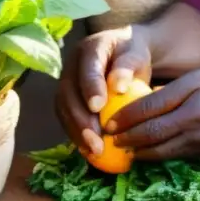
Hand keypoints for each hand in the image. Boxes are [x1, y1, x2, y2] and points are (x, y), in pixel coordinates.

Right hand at [55, 26, 151, 156]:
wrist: (122, 55)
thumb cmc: (131, 56)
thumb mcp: (136, 55)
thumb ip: (128, 66)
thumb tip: (119, 86)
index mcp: (91, 49)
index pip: (87, 67)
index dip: (90, 87)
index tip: (97, 107)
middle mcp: (72, 65)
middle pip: (69, 93)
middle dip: (81, 119)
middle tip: (97, 141)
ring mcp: (66, 82)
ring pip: (64, 108)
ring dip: (77, 132)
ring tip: (94, 151)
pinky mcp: (66, 99)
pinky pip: (67, 118)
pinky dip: (77, 135)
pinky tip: (89, 151)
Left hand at [109, 69, 199, 159]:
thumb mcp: (197, 78)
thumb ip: (167, 92)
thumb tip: (136, 105)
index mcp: (195, 107)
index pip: (151, 116)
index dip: (125, 121)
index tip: (108, 124)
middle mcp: (198, 130)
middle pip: (153, 140)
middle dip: (127, 141)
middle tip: (109, 140)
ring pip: (163, 153)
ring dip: (140, 152)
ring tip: (124, 147)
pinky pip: (177, 155)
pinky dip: (159, 153)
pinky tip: (147, 149)